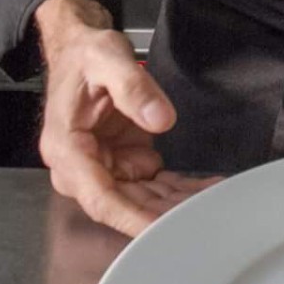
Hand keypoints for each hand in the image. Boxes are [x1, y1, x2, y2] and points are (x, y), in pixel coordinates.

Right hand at [35, 0, 219, 238]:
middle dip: (167, 213)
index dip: (134, 219)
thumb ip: (133, 88)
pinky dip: (180, 190)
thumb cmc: (83, 58)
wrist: (80, 54)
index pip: (101, 198)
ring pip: (144, 201)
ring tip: (216, 199)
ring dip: (179, 204)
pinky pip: (153, 186)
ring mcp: (105, 169)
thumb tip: (160, 119)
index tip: (163, 229)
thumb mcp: (106, 59)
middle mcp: (82, 169)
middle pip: (127, 206)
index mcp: (67, 150)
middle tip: (206, 212)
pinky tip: (206, 188)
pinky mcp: (123, 165)